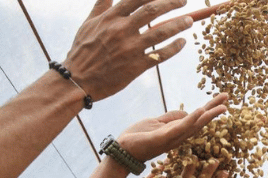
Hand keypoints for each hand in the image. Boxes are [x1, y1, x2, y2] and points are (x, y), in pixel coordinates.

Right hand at [62, 0, 193, 101]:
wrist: (78, 80)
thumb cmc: (82, 51)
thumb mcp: (88, 24)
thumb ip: (101, 6)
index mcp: (111, 17)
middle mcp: (122, 30)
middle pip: (153, 10)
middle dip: (172, 3)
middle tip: (184, 1)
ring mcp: (130, 48)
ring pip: (160, 32)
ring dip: (178, 24)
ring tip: (189, 21)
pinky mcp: (135, 66)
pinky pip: (160, 55)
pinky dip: (174, 48)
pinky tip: (182, 42)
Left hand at [117, 94, 227, 161]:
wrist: (122, 150)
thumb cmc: (138, 137)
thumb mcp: (156, 122)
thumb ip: (171, 117)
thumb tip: (186, 112)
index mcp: (177, 131)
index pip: (197, 118)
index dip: (210, 109)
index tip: (223, 100)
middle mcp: (178, 136)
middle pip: (200, 122)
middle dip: (214, 111)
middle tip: (228, 101)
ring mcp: (172, 137)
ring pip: (194, 125)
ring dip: (208, 115)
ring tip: (222, 107)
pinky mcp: (163, 138)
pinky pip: (179, 128)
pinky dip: (191, 120)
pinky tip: (201, 112)